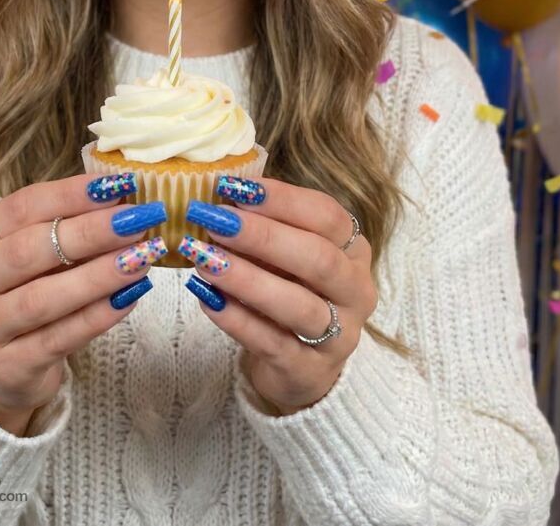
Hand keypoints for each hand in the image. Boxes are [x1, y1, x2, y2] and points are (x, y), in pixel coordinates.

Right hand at [0, 172, 165, 433]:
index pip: (22, 207)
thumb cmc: (26, 293)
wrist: (3, 369)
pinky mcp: (8, 368)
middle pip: (28, 250)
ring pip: (42, 298)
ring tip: (142, 258)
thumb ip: (68, 226)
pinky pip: (59, 338)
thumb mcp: (36, 255)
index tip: (119, 185)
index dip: (71, 194)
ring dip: (98, 275)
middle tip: (137, 220)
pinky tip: (130, 296)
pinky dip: (98, 315)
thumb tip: (124, 198)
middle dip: (89, 232)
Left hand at [179, 175, 376, 414]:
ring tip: (204, 259)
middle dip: (263, 236)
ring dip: (246, 278)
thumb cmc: (292, 291)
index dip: (282, 200)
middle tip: (214, 221)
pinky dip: (237, 319)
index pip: (327, 216)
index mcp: (354, 250)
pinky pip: (272, 343)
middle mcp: (355, 291)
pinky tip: (206, 299)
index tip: (233, 189)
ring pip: (298, 305)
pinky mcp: (309, 371)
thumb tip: (221, 193)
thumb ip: (266, 225)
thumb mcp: (289, 255)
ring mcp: (339, 336)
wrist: (302, 367)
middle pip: (318, 259)